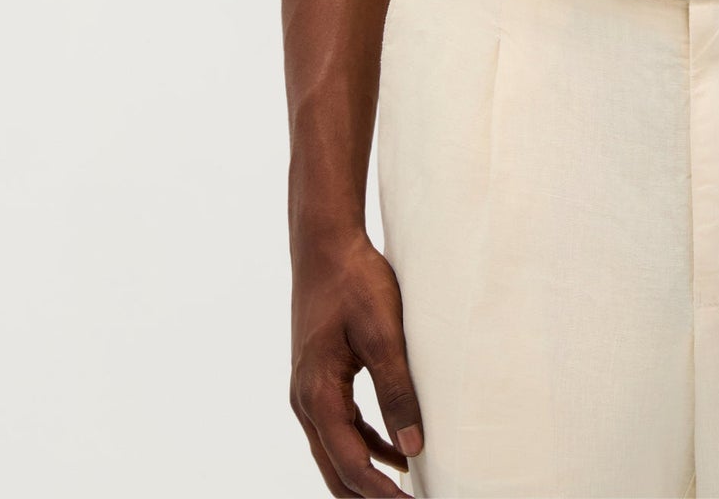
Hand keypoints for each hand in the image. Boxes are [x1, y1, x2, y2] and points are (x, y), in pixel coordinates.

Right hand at [290, 228, 423, 495]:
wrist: (326, 244)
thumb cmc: (355, 281)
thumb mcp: (383, 333)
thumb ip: (397, 391)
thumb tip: (413, 447)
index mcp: (319, 394)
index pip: (351, 464)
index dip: (381, 494)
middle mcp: (306, 400)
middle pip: (336, 470)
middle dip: (369, 495)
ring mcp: (309, 390)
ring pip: (336, 451)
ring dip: (367, 474)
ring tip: (405, 490)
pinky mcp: (320, 378)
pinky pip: (340, 427)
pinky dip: (366, 445)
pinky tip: (396, 451)